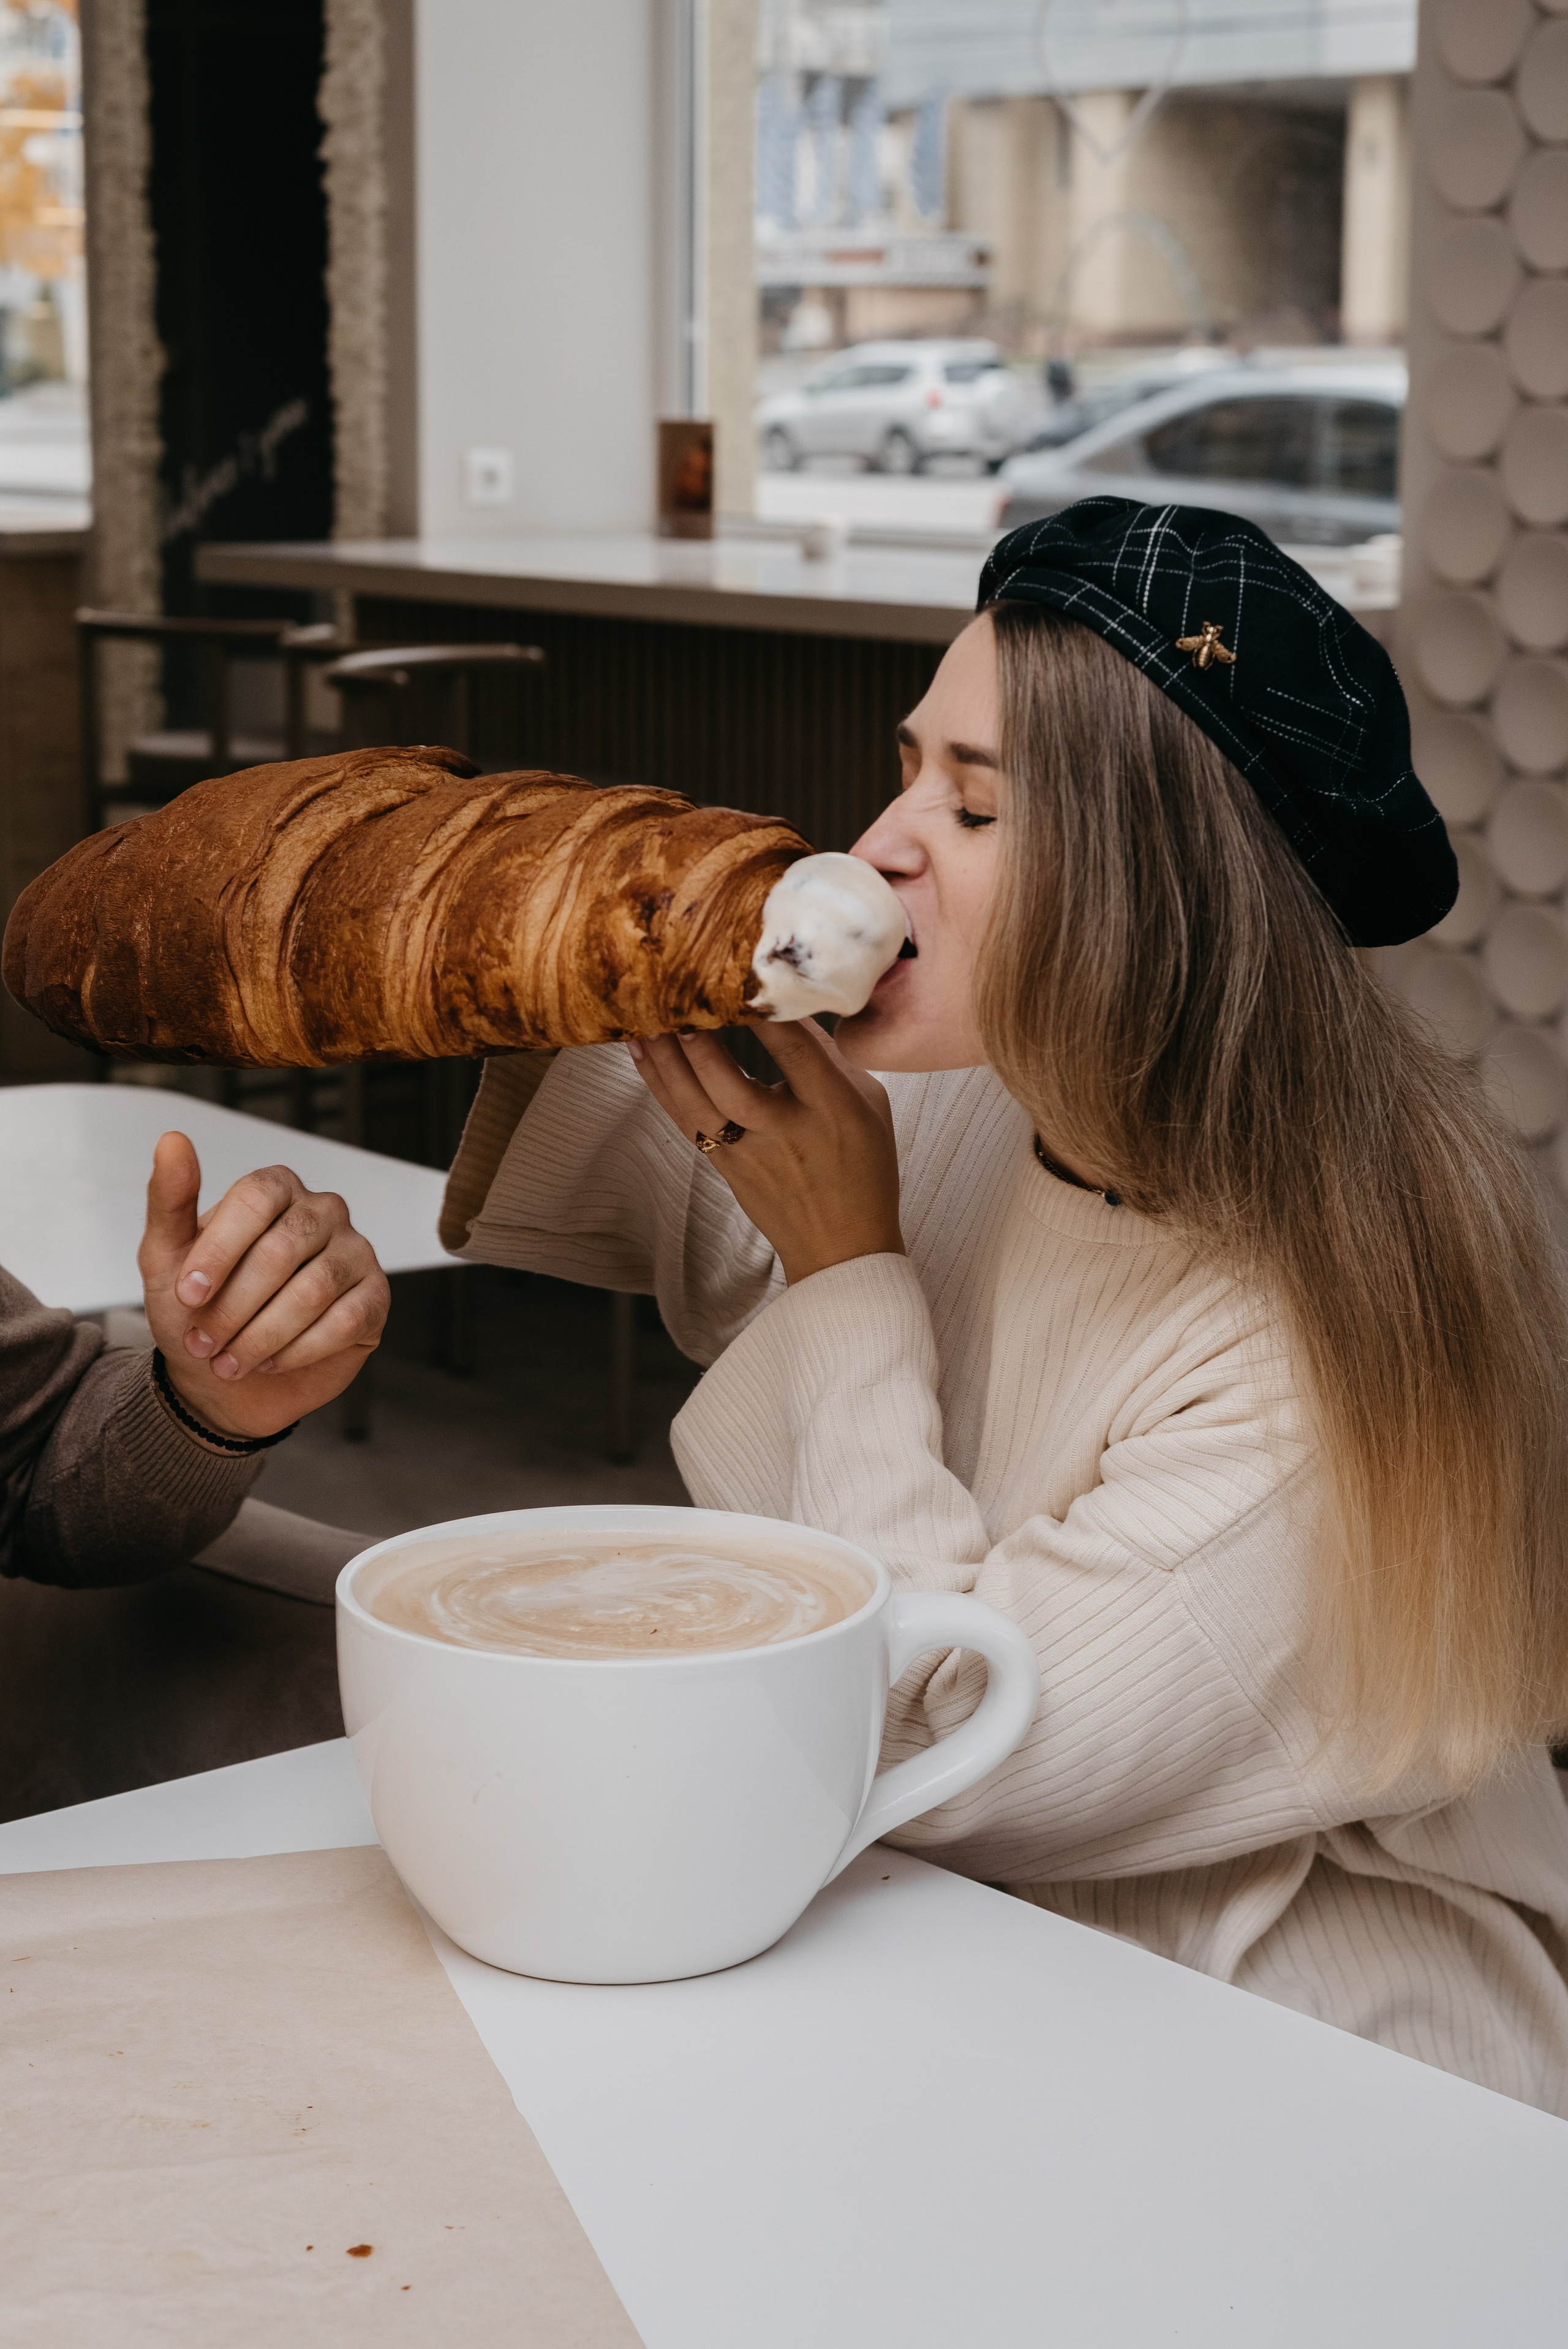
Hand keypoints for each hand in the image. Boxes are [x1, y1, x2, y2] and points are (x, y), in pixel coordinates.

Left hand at [138, 1132, 389, 1439]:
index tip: (187, 1295)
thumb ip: (169, 1199)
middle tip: (205, 1343)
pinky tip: (273, 1361)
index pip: (256, 1199)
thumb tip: (172, 1139)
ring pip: (313, 1291)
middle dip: (235, 1307)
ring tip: (231, 1360)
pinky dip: (299, 1351)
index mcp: (275, 1189)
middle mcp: (322, 1211)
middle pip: (283, 1250)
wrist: (224, 1376)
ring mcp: (355, 1252)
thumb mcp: (167, 1257)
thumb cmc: (198, 1310)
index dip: (219, 1251)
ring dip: (262, 1336)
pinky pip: (345, 1322)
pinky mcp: (375, 1297)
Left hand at [628, 1021, 902, 1286]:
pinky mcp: (726, 1169)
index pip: (795, 1054)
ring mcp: (751, 1155)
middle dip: (700, 1045)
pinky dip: (660, 1085)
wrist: (842, 1248)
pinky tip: (642, 1054)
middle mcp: (787, 1132)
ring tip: (641, 1020)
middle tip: (674, 1002)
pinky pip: (686, 1122)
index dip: (765, 1016)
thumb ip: (831, 1059)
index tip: (741, 978)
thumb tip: (787, 1009)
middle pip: (732, 1087)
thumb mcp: (870, 1105)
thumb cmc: (863, 1168)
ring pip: (698, 1107)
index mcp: (832, 1110)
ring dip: (666, 1062)